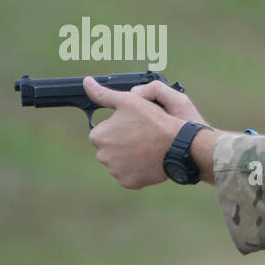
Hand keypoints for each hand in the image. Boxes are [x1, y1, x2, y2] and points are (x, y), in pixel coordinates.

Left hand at [84, 77, 202, 188]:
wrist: (178, 146)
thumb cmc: (154, 121)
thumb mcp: (128, 101)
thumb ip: (103, 94)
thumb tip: (87, 82)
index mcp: (98, 136)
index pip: (103, 132)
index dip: (120, 127)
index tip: (135, 125)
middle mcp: (102, 156)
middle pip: (110, 148)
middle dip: (123, 143)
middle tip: (143, 136)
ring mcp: (115, 171)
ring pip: (120, 162)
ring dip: (130, 157)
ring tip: (147, 148)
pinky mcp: (129, 182)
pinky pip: (130, 175)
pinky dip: (138, 169)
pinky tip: (148, 161)